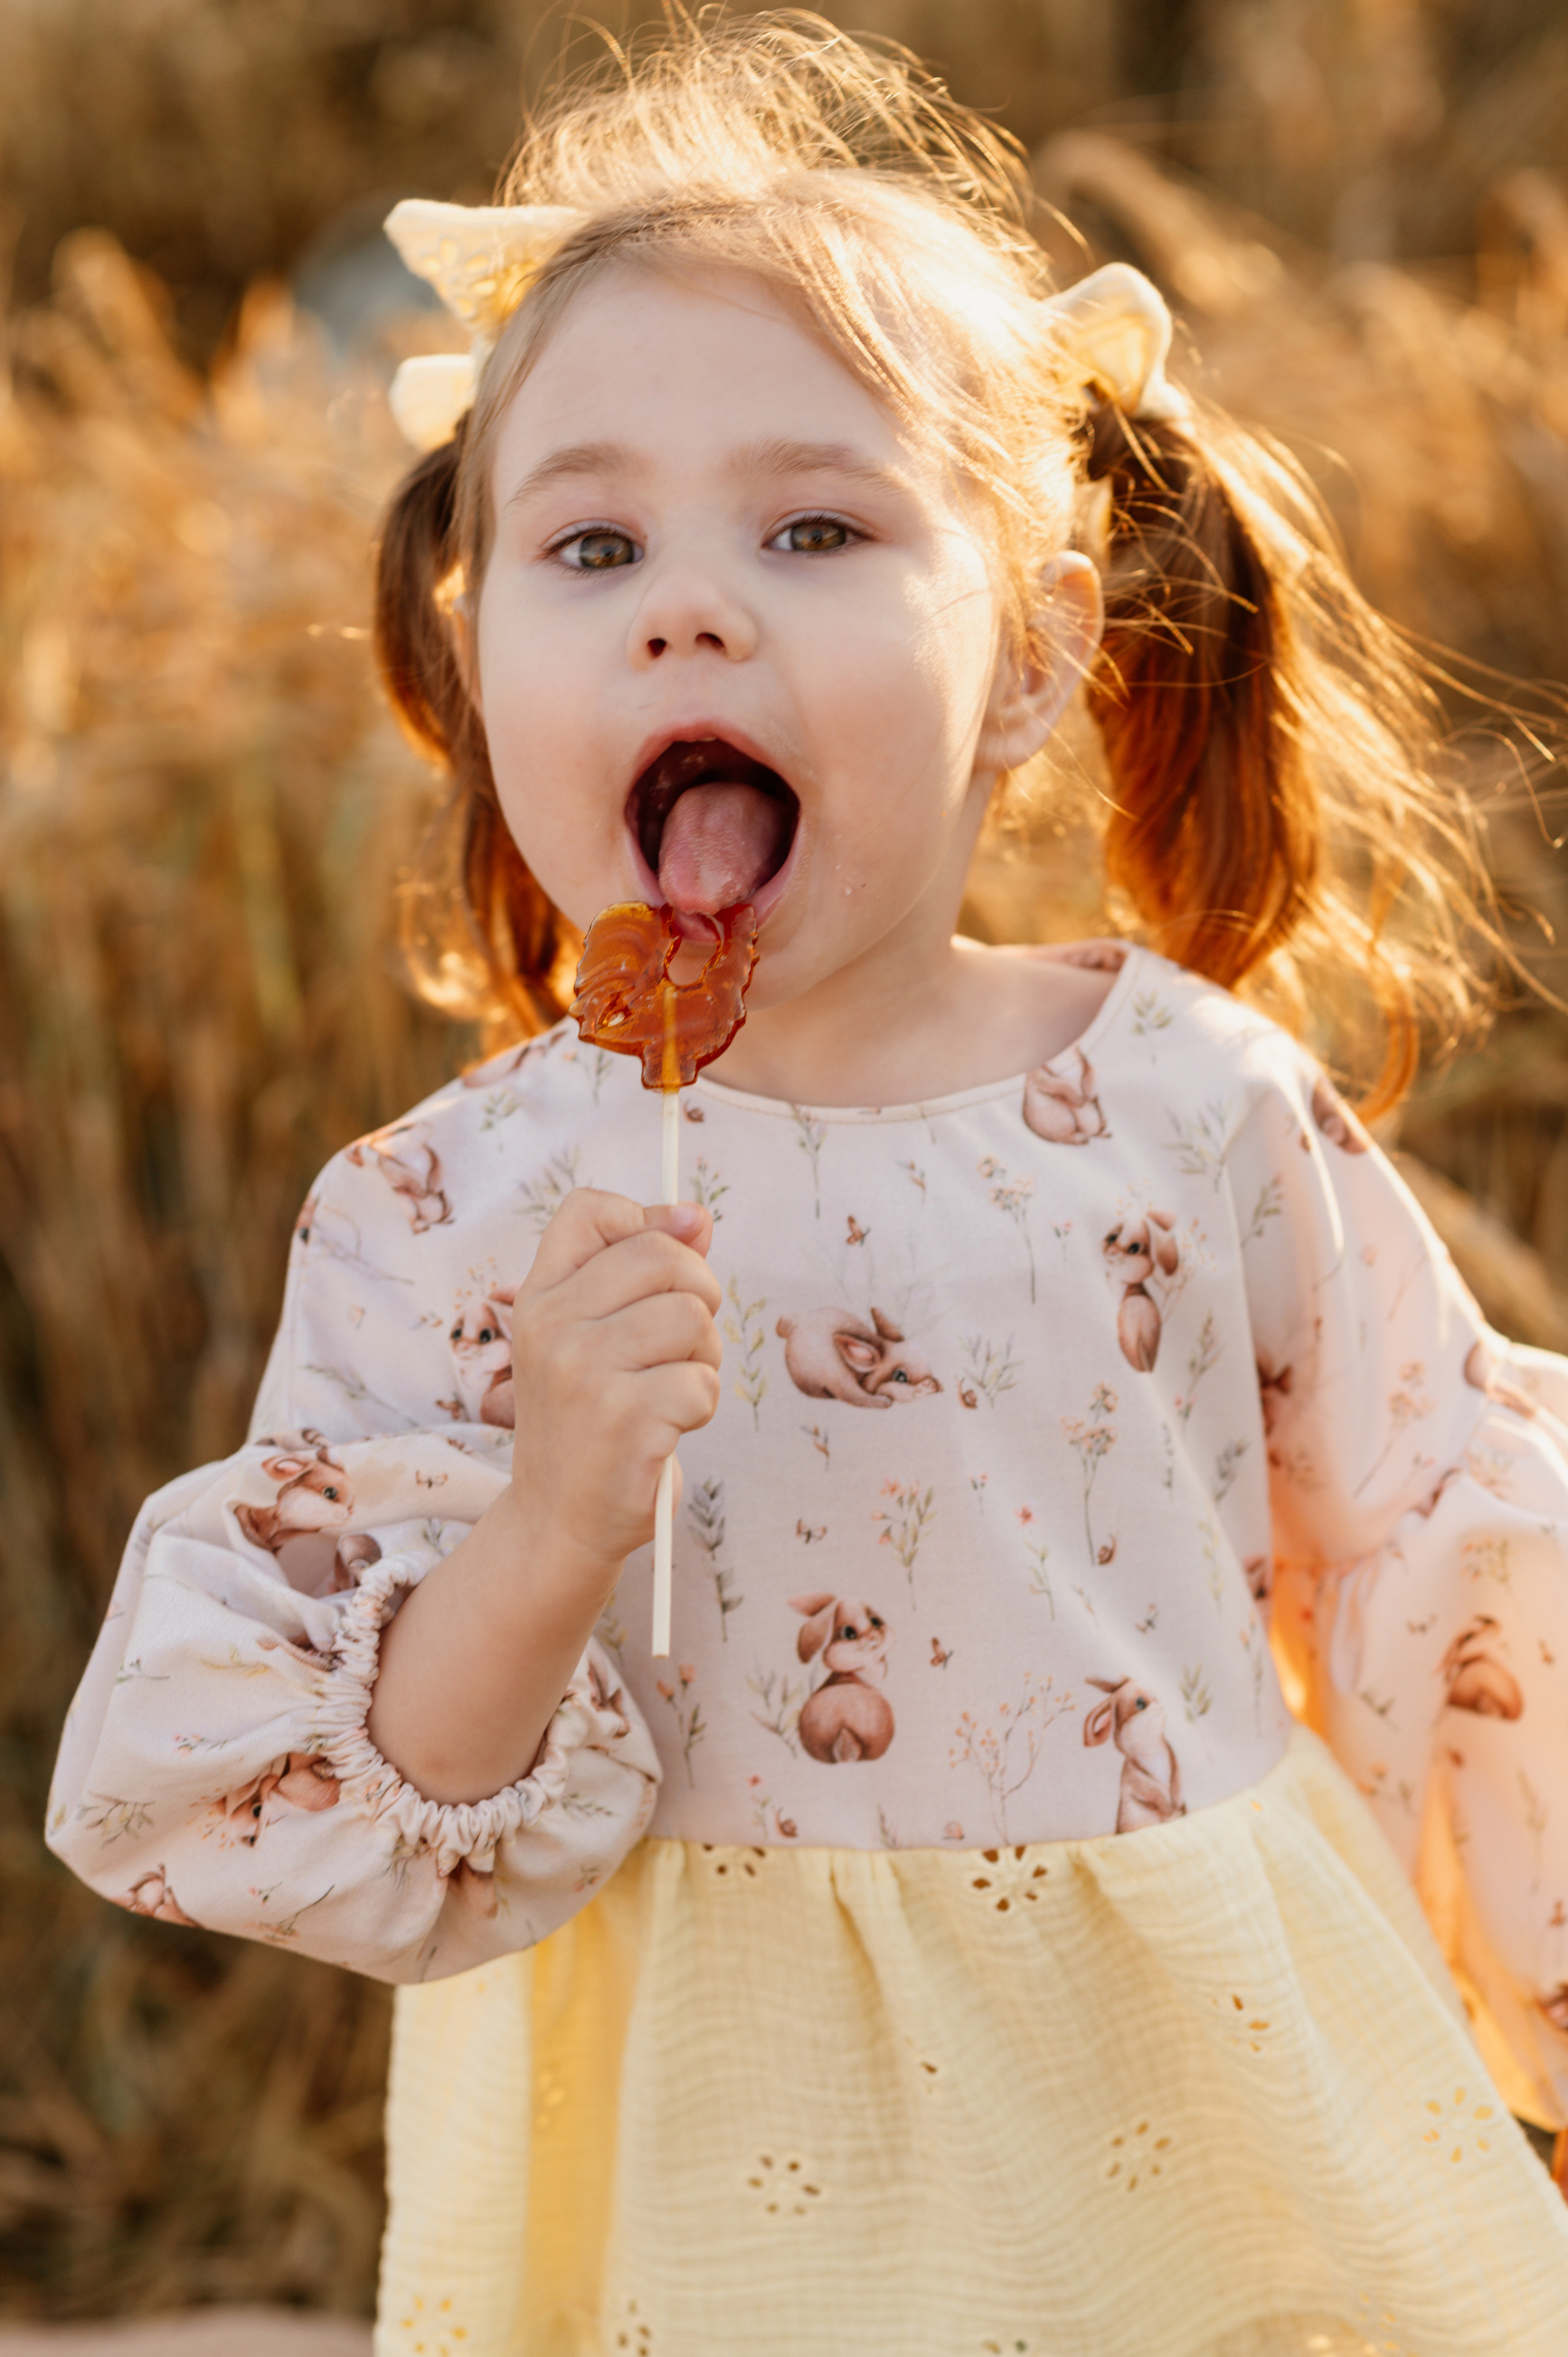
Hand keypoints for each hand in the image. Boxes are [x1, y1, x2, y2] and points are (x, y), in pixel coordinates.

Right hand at [500, 1189, 720, 1583]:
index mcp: (540, 1295)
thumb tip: (699, 1217)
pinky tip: (665, 1428)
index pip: (589, 1208)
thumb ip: (644, 1270)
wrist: (558, 1521)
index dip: (645, 1222)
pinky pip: (704, 1383)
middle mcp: (553, 1325)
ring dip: (703, 1357)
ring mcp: (585, 1372)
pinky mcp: (626, 1421)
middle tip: (682, 1342)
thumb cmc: (590, 1420)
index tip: (661, 1270)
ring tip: (669, 1388)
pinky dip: (701, 1407)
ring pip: (694, 1318)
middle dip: (698, 1294)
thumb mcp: (595, 1335)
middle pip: (665, 1255)